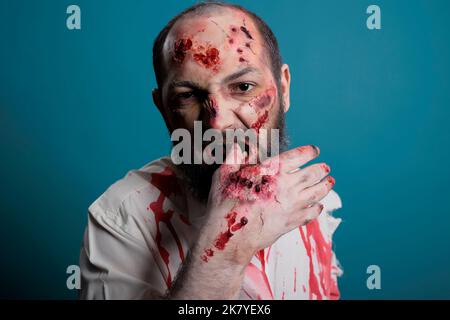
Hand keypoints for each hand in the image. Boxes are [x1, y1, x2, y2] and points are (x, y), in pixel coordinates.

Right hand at [199, 143, 334, 264]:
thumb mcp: (224, 174)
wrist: (231, 235)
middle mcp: (287, 185)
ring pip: (316, 192)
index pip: (299, 156)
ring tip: (329, 182)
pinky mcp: (292, 222)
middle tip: (326, 168)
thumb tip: (240, 145)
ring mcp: (292, 205)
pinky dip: (317, 208)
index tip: (315, 150)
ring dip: (325, 186)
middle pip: (312, 174)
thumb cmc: (225, 203)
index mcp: (273, 170)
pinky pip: (311, 213)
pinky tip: (318, 206)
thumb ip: (234, 157)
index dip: (309, 152)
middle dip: (321, 169)